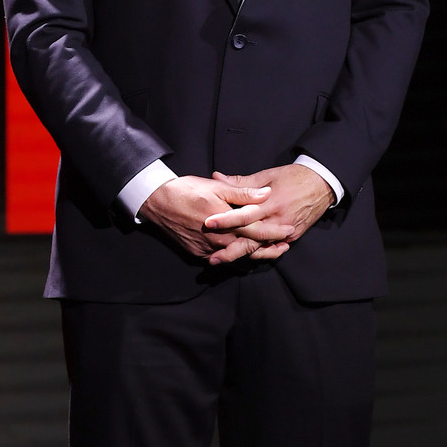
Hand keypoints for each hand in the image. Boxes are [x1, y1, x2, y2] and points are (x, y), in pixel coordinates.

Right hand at [138, 174, 281, 259]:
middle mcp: (218, 239)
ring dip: (253, 255)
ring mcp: (207, 249)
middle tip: (284, 248)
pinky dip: (233, 258)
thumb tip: (266, 193)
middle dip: (268, 249)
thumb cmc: (187, 190)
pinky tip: (242, 255)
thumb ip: (243, 193)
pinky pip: (220, 258)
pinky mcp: (198, 253)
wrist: (157, 202)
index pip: (257, 230)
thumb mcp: (216, 187)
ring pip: (236, 257)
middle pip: (250, 249)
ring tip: (268, 253)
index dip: (274, 232)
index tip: (289, 231)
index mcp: (226, 221)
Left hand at [202, 164, 333, 264]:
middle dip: (231, 249)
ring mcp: (287, 231)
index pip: (245, 214)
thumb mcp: (266, 176)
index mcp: (271, 203)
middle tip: (212, 257)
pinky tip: (244, 259)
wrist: (322, 184)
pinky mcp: (292, 236)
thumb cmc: (292, 177)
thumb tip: (217, 177)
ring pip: (261, 248)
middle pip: (252, 239)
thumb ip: (241, 182)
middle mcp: (278, 220)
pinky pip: (272, 249)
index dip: (226, 220)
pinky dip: (258, 254)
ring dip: (241, 255)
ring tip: (223, 260)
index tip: (209, 223)